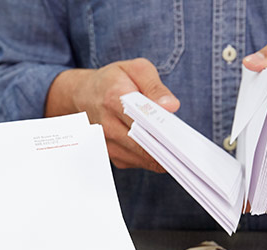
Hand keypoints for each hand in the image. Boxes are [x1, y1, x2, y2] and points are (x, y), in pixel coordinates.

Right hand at [46, 58, 179, 171]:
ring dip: (159, 153)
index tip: (178, 135)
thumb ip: (155, 86)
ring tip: (173, 144)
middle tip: (183, 145)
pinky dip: (150, 157)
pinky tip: (157, 146)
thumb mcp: (136, 69)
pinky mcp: (111, 155)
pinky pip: (137, 162)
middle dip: (165, 146)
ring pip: (142, 158)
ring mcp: (107, 143)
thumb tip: (171, 106)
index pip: (142, 121)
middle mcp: (107, 125)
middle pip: (143, 145)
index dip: (162, 130)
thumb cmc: (113, 80)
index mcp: (113, 99)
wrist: (83, 94)